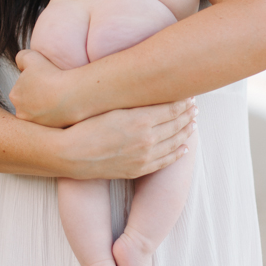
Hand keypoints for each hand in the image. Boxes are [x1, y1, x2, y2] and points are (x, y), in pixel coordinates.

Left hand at [10, 49, 74, 126]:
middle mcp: (22, 114)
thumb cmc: (51, 75)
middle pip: (30, 103)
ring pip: (42, 113)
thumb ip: (21, 57)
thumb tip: (20, 63)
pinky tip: (66, 107)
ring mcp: (37, 124)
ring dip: (49, 107)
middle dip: (39, 97)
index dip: (34, 82)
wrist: (72, 94)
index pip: (22, 88)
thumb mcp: (31, 57)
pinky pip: (54, 121)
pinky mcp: (51, 131)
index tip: (45, 79)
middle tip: (53, 88)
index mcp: (14, 96)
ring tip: (61, 97)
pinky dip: (59, 115)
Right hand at [57, 99, 197, 179]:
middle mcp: (147, 139)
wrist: (70, 154)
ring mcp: (145, 156)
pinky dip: (177, 153)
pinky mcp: (139, 169)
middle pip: (176, 124)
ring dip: (186, 132)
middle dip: (188, 115)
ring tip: (193, 123)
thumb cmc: (86, 125)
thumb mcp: (113, 108)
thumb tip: (156, 97)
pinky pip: (165, 161)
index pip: (172, 108)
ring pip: (174, 143)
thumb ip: (137, 104)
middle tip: (195, 107)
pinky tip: (184, 147)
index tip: (190, 95)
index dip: (183, 102)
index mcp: (141, 119)